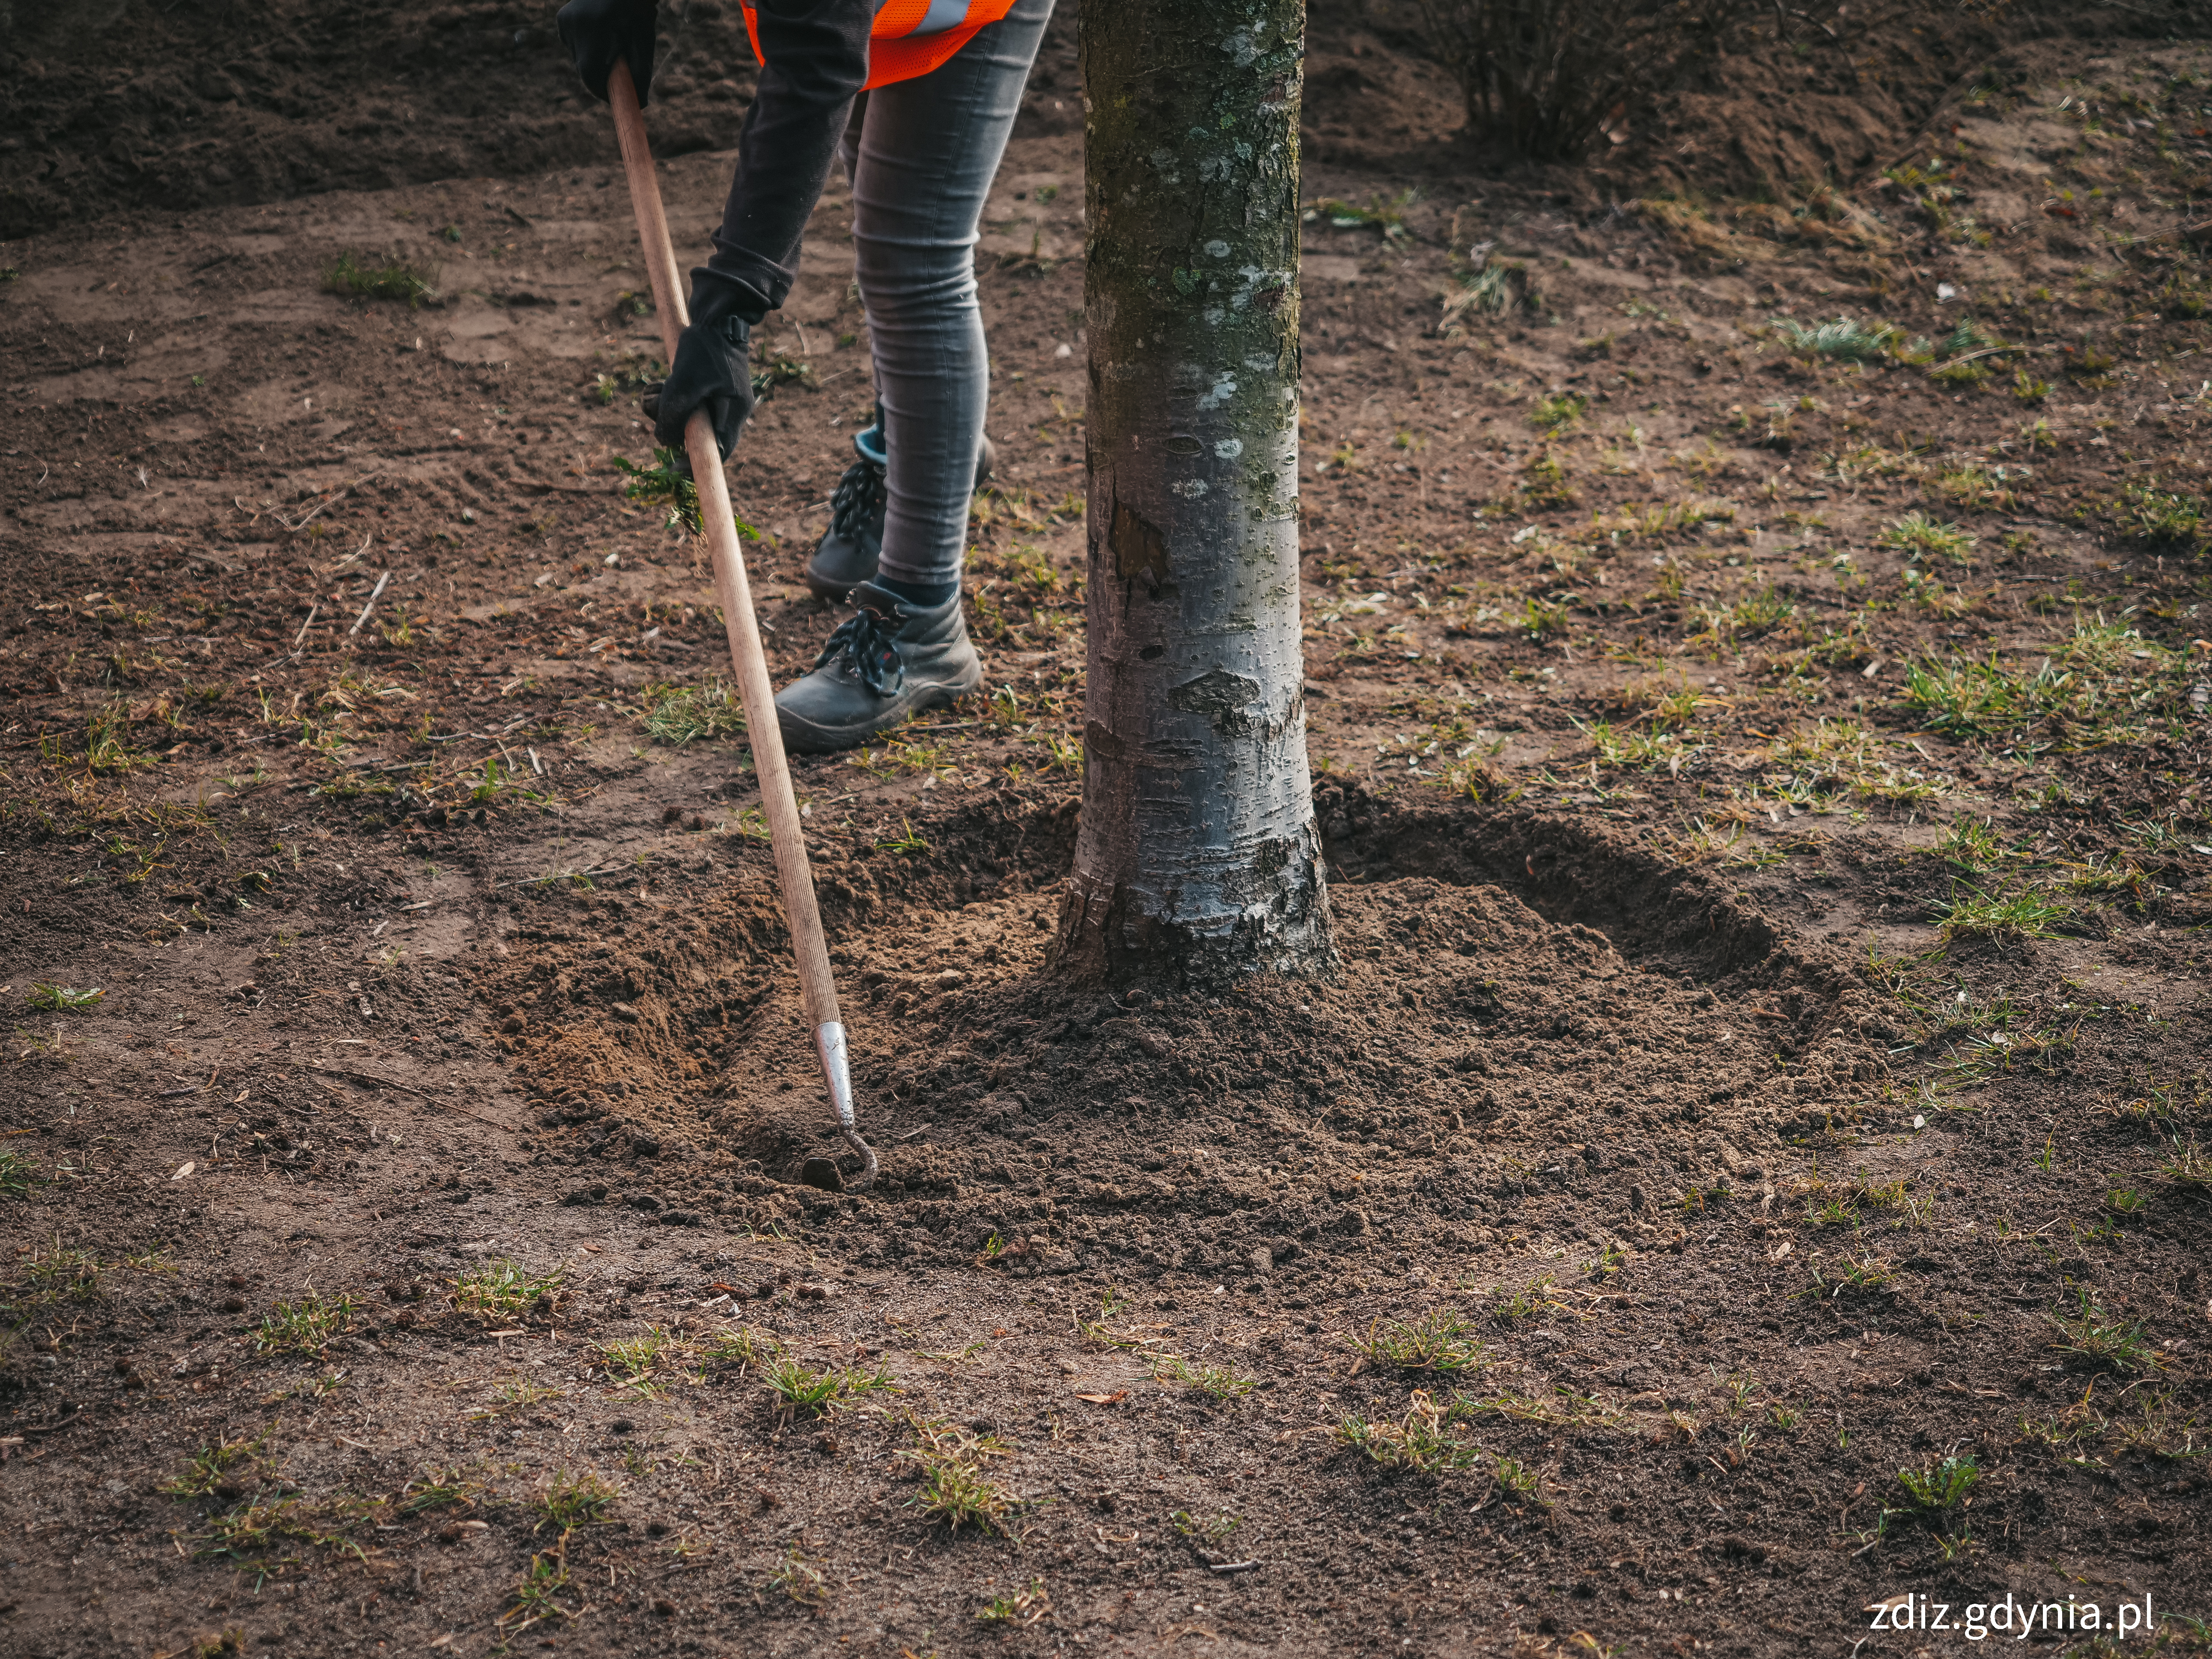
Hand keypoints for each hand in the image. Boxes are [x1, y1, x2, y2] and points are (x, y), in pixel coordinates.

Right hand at [555, 0, 658, 104]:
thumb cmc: (638, 11)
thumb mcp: (643, 40)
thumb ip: (641, 72)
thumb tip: (641, 103)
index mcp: (597, 27)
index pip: (589, 72)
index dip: (601, 90)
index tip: (613, 98)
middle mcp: (575, 23)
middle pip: (582, 67)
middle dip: (599, 77)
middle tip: (615, 79)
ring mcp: (565, 21)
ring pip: (577, 57)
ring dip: (592, 61)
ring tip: (609, 49)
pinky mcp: (562, 19)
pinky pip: (573, 45)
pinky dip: (585, 48)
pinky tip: (598, 37)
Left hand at [647, 301, 754, 462]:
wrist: (717, 314)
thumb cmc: (706, 348)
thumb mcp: (685, 383)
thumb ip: (674, 414)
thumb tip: (664, 441)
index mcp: (734, 415)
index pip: (717, 453)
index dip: (695, 466)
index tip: (672, 471)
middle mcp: (727, 412)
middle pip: (696, 436)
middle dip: (670, 425)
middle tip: (655, 407)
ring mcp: (716, 399)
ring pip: (684, 419)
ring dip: (662, 408)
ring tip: (653, 389)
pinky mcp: (703, 387)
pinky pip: (681, 403)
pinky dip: (665, 396)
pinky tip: (657, 383)